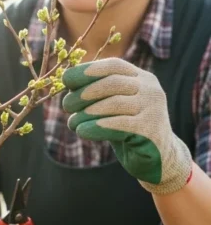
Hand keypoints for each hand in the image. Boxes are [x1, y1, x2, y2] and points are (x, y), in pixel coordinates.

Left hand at [62, 58, 191, 194]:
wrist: (159, 158)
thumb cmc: (130, 131)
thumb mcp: (116, 109)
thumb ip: (101, 96)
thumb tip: (68, 86)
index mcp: (142, 78)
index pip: (114, 66)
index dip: (88, 70)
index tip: (66, 79)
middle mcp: (150, 90)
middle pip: (112, 83)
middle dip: (84, 93)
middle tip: (66, 106)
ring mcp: (153, 109)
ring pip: (114, 103)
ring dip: (87, 112)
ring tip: (72, 122)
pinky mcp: (150, 130)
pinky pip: (118, 125)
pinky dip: (96, 127)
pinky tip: (81, 131)